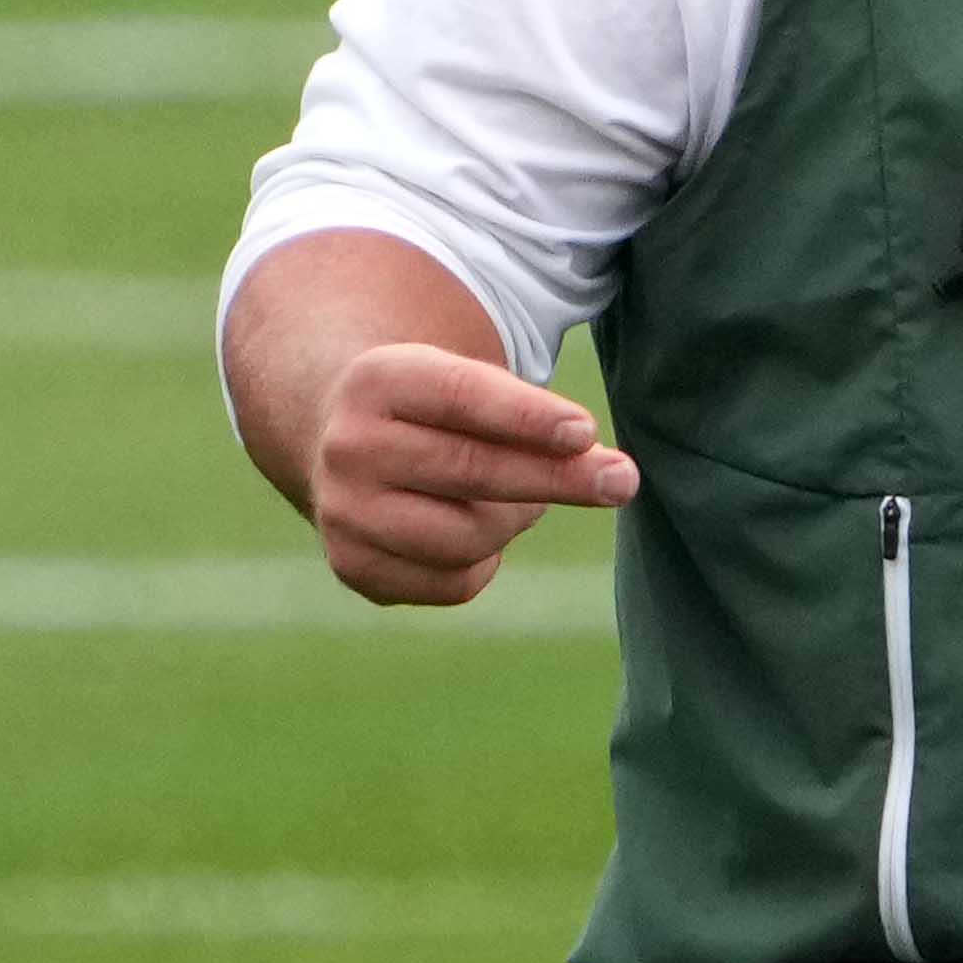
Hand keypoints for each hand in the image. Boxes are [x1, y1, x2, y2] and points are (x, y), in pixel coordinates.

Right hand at [305, 338, 637, 605]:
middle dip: (557, 477)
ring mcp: (345, 513)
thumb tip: (614, 475)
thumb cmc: (436, 411)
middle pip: (472, 470)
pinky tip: (472, 530)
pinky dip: (484, 562)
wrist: (340, 440)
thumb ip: (537, 416)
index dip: (527, 417)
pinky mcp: (354, 567)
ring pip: (469, 536)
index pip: (461, 398)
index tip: (586, 432)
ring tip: (517, 500)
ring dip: (515, 520)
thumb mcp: (473, 386)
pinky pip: (454, 582)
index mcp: (379, 380)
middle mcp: (349, 447)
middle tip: (622, 480)